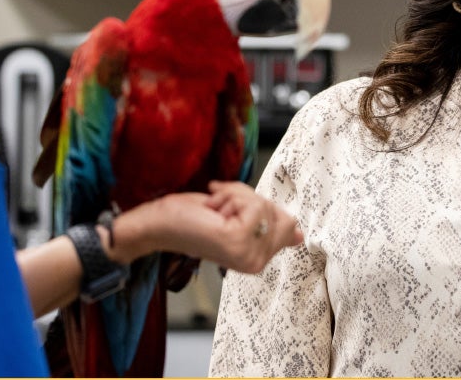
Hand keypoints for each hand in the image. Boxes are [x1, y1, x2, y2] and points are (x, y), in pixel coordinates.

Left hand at [113, 182, 302, 273]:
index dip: (262, 205)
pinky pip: (252, 204)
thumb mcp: (238, 217)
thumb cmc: (193, 218)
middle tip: (222, 209)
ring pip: (265, 205)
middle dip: (251, 199)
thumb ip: (268, 225)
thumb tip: (300, 235)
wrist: (161, 224)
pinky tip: (213, 212)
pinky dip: (231, 197)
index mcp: (258, 260)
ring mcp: (249, 256)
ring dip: (237, 196)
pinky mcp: (238, 241)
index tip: (232, 211)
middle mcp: (257, 263)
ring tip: (215, 211)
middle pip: (279, 212)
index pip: (288, 221)